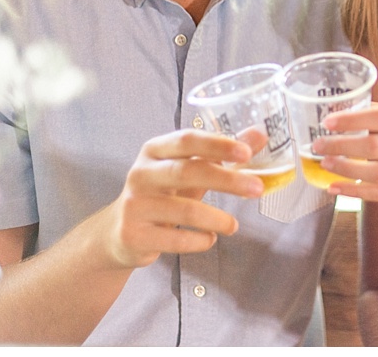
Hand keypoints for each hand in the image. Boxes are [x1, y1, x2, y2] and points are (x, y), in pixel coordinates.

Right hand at [98, 129, 263, 268]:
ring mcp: (136, 205)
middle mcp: (141, 174)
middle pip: (187, 171)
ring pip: (185, 210)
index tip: (246, 152)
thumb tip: (258, 137)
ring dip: (216, 218)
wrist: (119, 231)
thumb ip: (220, 155)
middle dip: (227, 180)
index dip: (217, 144)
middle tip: (257, 188)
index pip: (187, 140)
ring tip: (233, 226)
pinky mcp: (135, 234)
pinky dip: (200, 241)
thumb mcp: (186, 170)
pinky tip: (210, 239)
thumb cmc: (160, 196)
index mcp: (154, 151)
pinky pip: (176, 239)